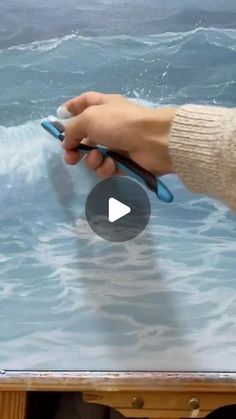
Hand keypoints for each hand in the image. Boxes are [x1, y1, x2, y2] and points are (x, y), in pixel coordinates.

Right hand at [61, 91, 175, 177]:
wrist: (153, 141)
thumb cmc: (120, 123)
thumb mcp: (89, 118)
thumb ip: (72, 129)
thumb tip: (67, 143)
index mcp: (103, 106)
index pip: (85, 102)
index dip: (72, 107)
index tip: (60, 117)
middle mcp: (110, 124)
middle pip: (85, 136)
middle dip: (75, 148)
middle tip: (70, 158)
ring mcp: (117, 144)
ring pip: (94, 156)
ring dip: (92, 160)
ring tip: (99, 158)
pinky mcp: (124, 162)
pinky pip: (107, 168)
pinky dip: (107, 168)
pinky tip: (112, 165)